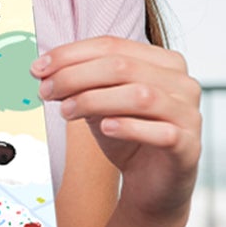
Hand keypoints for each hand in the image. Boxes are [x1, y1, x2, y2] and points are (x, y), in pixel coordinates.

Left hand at [32, 36, 199, 223]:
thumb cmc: (125, 133)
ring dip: (93, 100)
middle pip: (121, 67)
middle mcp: (181, 82)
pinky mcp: (189, 145)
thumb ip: (78, 82)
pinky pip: (161, 131)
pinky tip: (104, 128)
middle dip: (74, 77)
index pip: (111, 46)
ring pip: (140, 95)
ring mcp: (189, 113)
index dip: (70, 54)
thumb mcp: (97, 102)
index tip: (37, 69)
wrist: (150, 180)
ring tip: (66, 111)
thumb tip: (42, 69)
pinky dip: (128, 127)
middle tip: (45, 92)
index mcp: (162, 62)